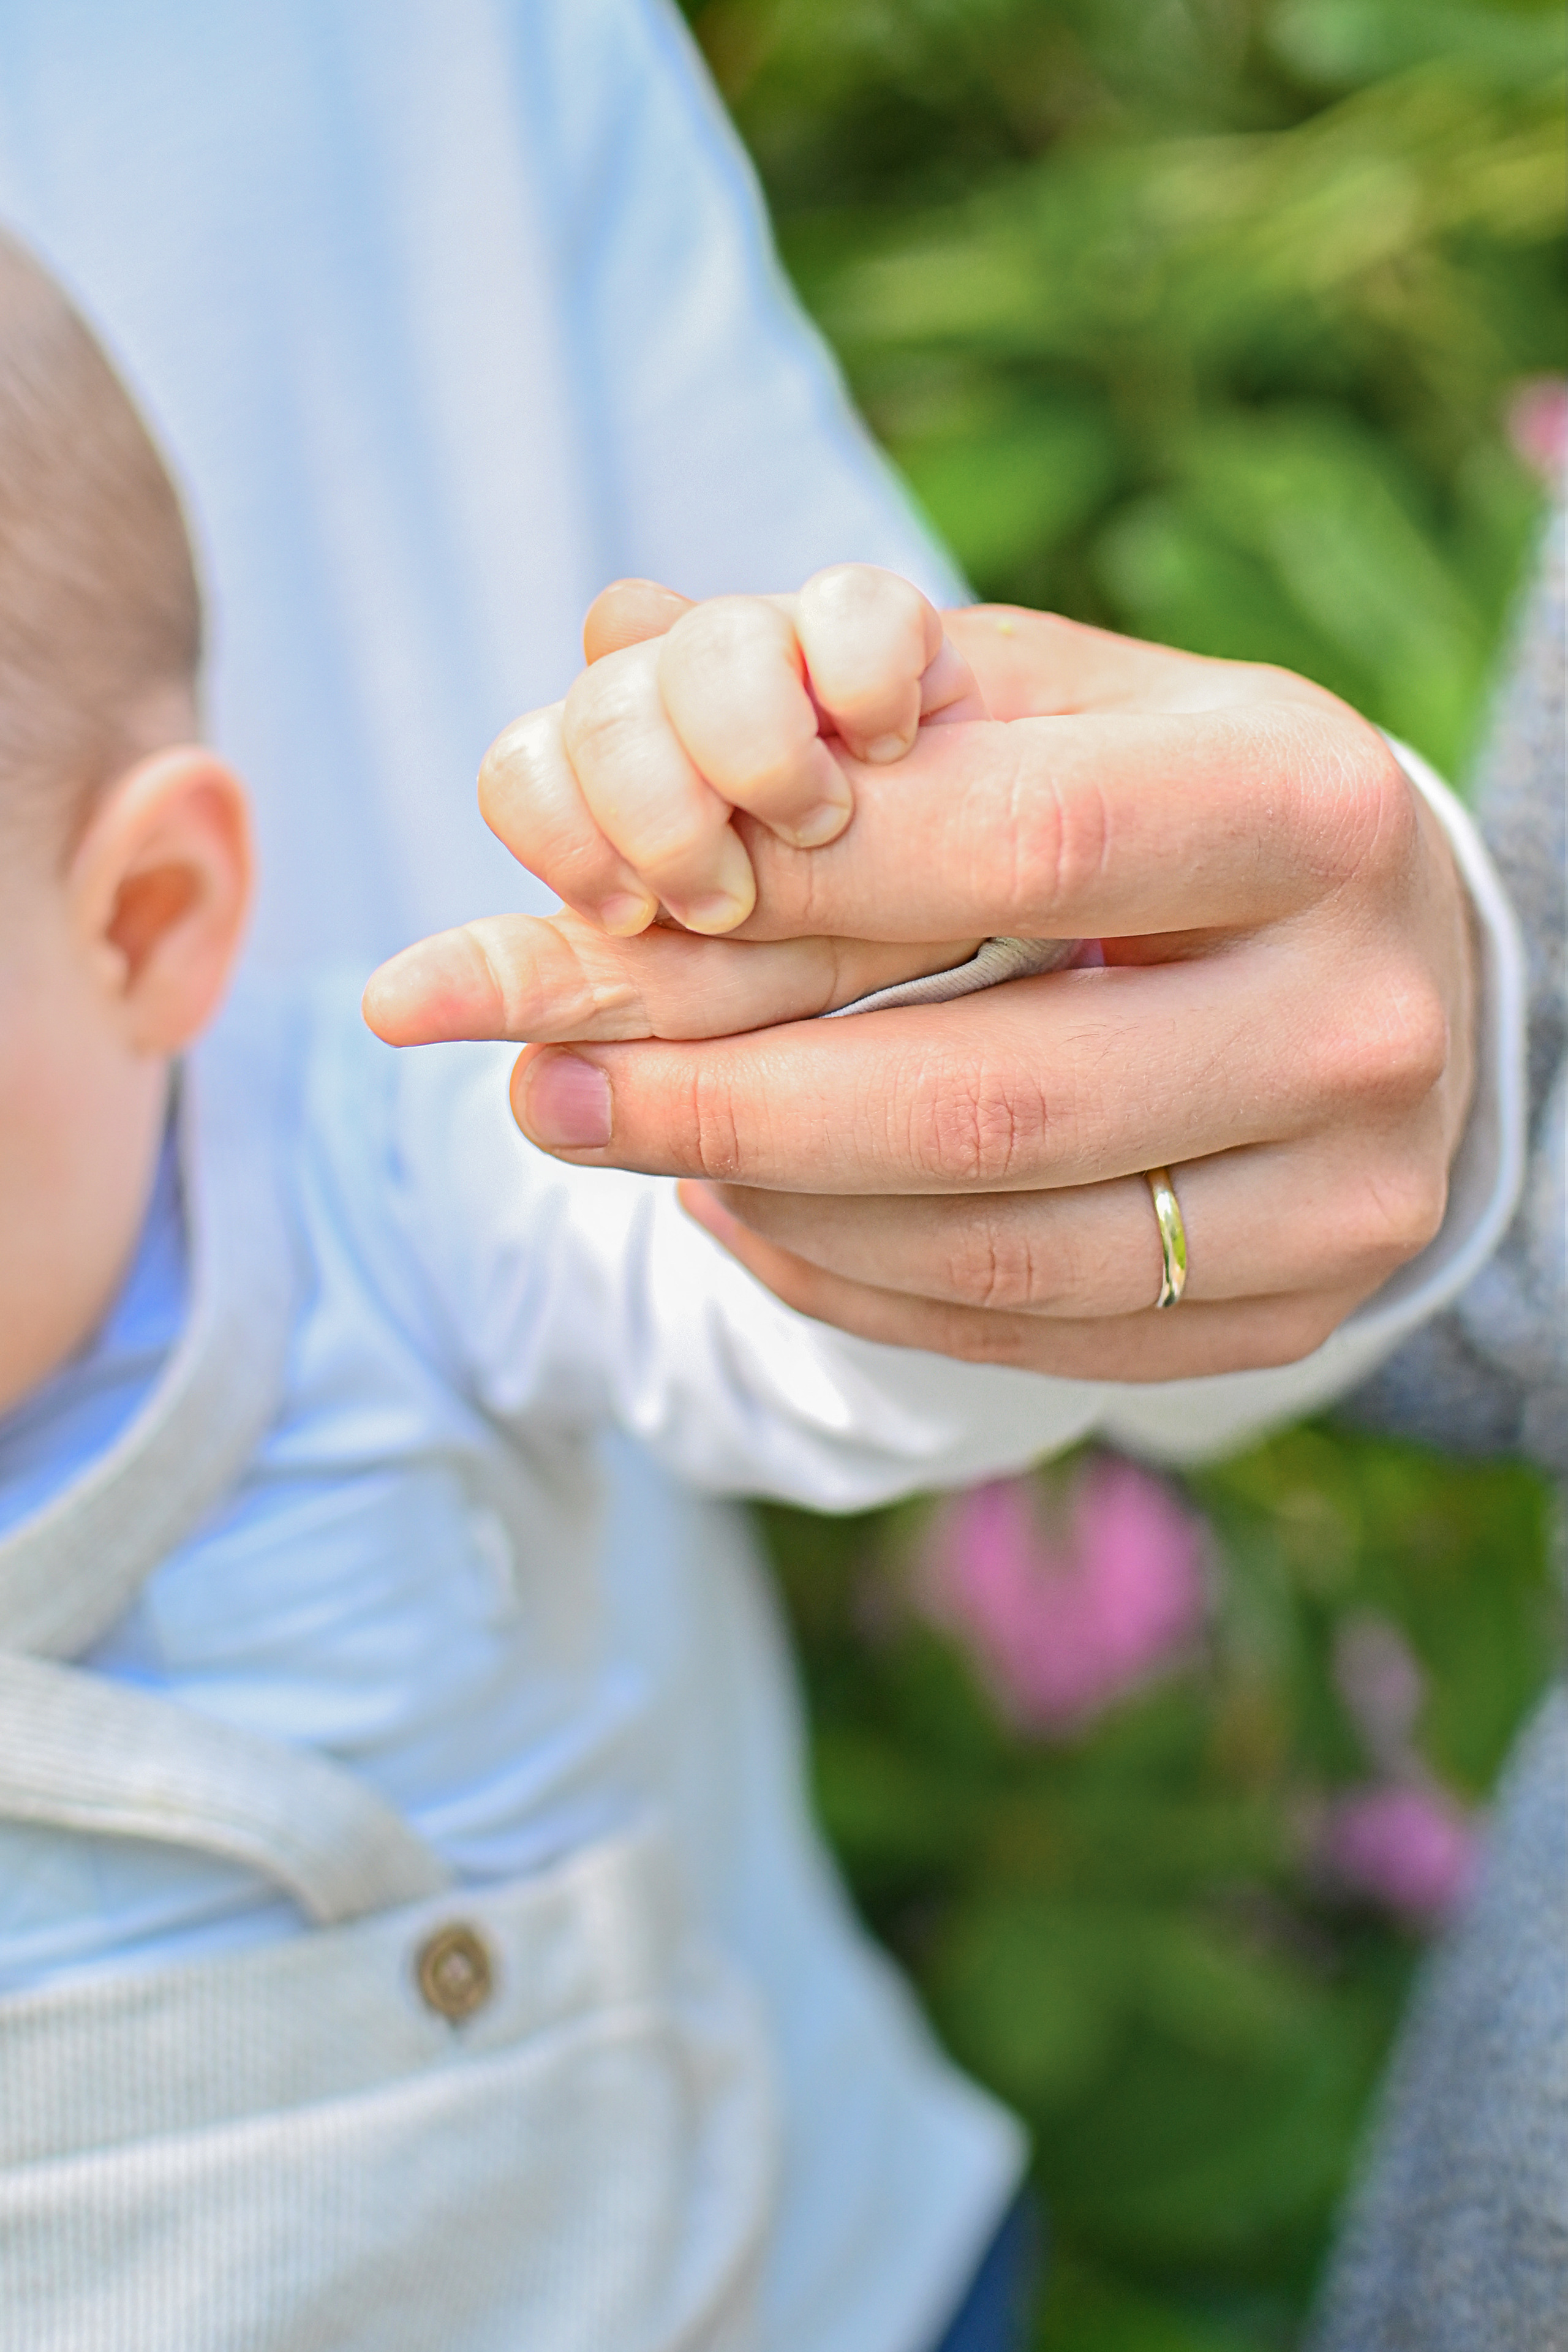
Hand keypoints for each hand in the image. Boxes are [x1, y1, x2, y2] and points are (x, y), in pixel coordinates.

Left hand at [367, 602, 1477, 1384]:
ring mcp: (1348, 1193)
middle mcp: (1360, 1014)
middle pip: (989, 1096)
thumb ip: (843, 690)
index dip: (782, 886)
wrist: (1381, 963)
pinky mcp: (1296, 1319)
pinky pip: (1016, 1337)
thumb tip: (602, 651)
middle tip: (532, 1086)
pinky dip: (845, 1283)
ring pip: (992, 1250)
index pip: (1012, 848)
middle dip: (721, 1098)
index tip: (583, 911)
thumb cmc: (1168, 803)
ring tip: (619, 1140)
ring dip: (768, 1203)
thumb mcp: (1045, 707)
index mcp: (1307, 805)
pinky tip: (741, 1212)